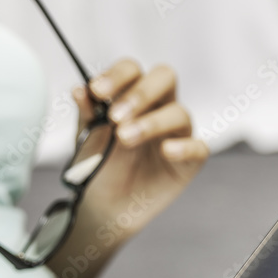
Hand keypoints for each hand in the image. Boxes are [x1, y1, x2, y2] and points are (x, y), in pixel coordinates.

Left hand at [74, 60, 209, 243]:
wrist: (102, 206)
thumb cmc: (98, 165)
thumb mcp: (86, 139)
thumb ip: (86, 114)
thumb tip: (79, 90)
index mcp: (132, 96)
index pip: (132, 70)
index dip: (116, 76)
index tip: (97, 91)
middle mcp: (158, 107)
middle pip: (164, 78)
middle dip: (140, 93)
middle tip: (116, 116)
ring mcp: (176, 133)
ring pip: (179, 112)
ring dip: (151, 123)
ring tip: (125, 138)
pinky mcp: (189, 161)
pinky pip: (198, 148)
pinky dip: (184, 147)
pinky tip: (166, 150)